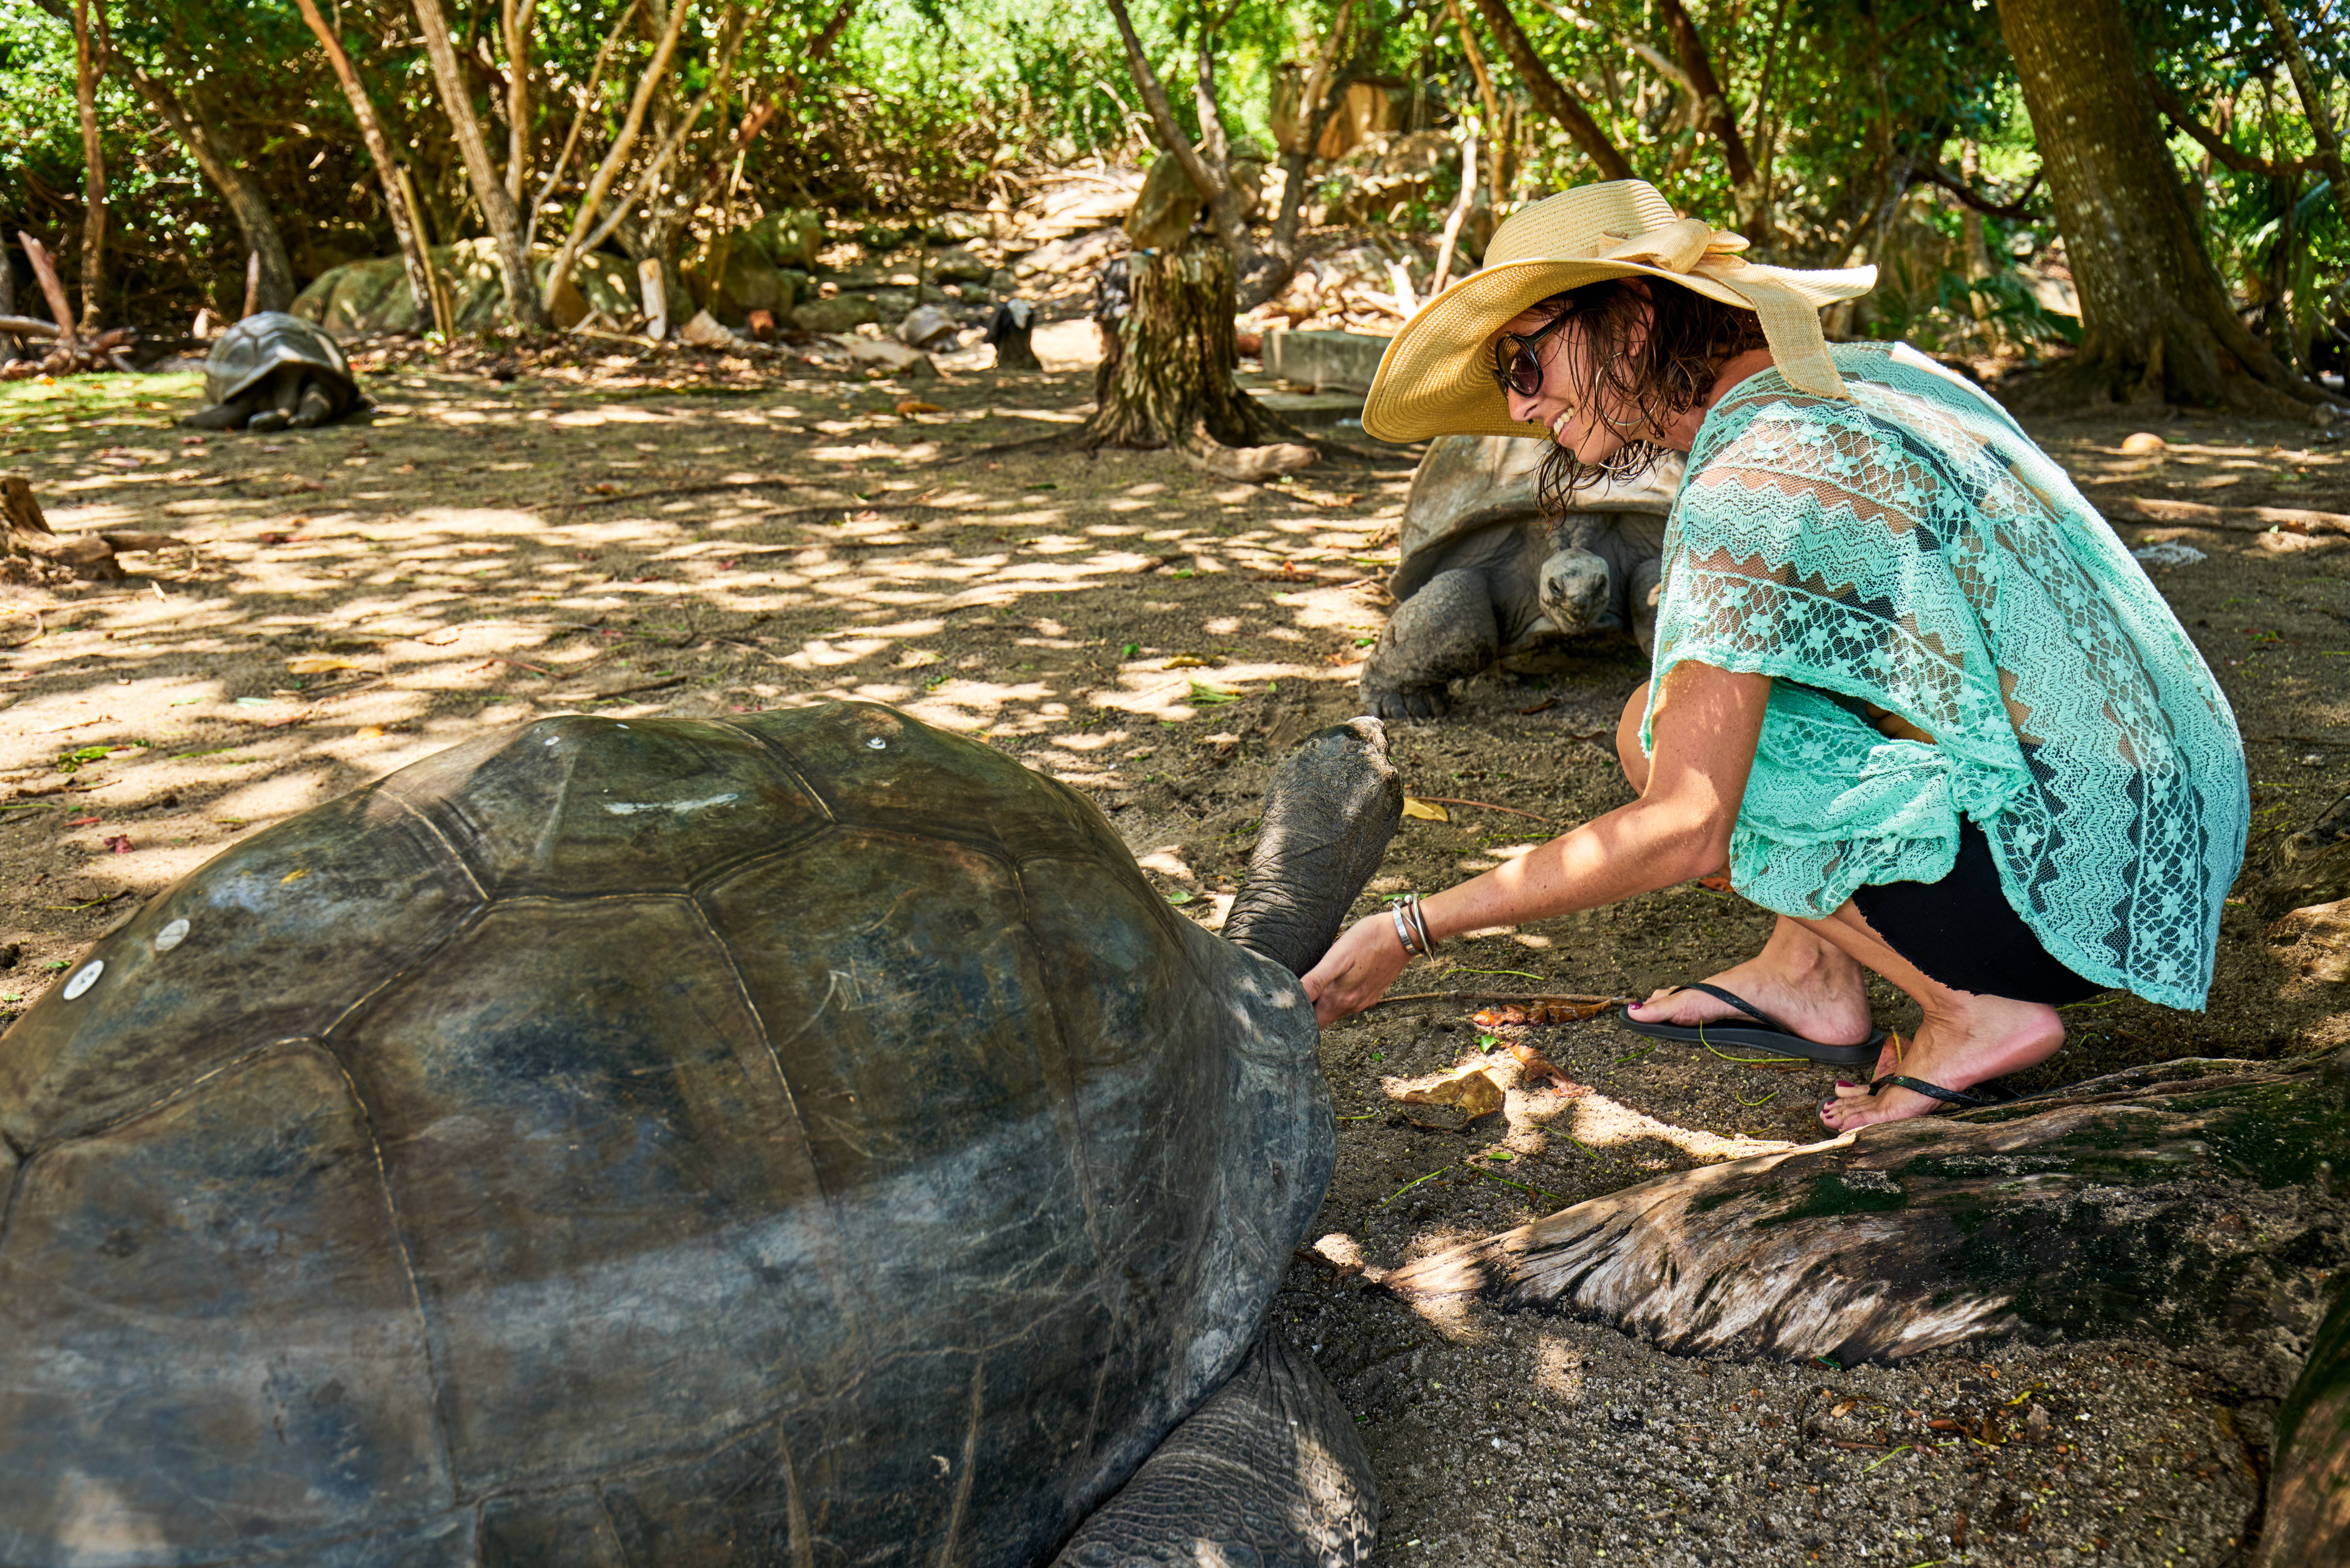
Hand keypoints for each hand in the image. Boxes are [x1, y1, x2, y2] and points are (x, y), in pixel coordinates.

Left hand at [1301, 911, 1411, 1026]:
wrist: (1403, 935)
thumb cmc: (1368, 940)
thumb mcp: (1336, 958)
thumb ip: (1315, 982)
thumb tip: (1294, 1000)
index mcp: (1339, 1000)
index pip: (1313, 1024)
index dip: (1298, 1019)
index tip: (1286, 1008)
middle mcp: (1351, 1005)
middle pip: (1323, 1018)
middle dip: (1308, 1012)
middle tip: (1292, 996)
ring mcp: (1364, 999)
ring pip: (1335, 1009)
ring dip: (1322, 1002)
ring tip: (1310, 987)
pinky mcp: (1372, 991)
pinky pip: (1349, 1000)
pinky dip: (1338, 995)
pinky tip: (1335, 980)